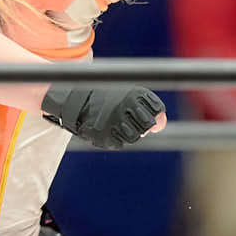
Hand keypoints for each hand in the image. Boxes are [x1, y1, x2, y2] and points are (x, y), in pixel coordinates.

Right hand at [42, 84, 166, 147]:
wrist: (76, 99)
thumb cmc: (108, 97)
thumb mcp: (129, 95)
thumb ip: (149, 108)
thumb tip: (160, 126)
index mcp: (134, 93)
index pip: (157, 109)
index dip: (154, 113)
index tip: (145, 111)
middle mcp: (125, 105)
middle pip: (148, 125)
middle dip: (143, 126)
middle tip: (131, 120)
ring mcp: (114, 120)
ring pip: (134, 136)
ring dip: (129, 133)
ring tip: (117, 123)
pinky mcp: (103, 134)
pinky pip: (118, 143)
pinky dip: (115, 138)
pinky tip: (108, 128)